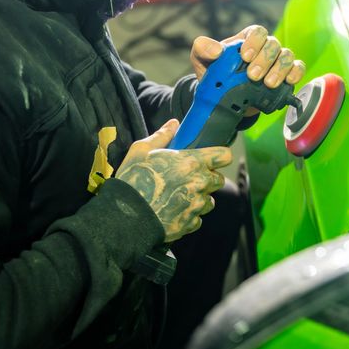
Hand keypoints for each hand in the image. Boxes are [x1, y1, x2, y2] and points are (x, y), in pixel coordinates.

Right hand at [115, 119, 231, 241]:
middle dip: (207, 178)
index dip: (220, 156)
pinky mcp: (190, 223)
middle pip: (219, 180)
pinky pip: (197, 218)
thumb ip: (162, 135)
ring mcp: (196, 205)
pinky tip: (174, 211)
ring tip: (180, 196)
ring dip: (199, 198)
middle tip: (189, 178)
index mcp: (192, 162)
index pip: (224, 156)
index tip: (212, 158)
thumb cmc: (133, 180)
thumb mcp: (141, 150)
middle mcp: (200, 183)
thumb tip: (174, 124)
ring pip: (209, 201)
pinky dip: (189, 216)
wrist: (124, 216)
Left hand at [190, 25, 305, 114]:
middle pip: (273, 44)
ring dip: (280, 69)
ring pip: (287, 56)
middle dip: (265, 60)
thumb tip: (216, 50)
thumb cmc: (214, 72)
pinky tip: (288, 81)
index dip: (254, 42)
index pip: (257, 31)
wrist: (224, 97)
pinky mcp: (286, 75)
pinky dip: (295, 73)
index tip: (245, 56)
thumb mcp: (201, 59)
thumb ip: (203, 49)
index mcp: (248, 39)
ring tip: (269, 84)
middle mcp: (265, 47)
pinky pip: (298, 68)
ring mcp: (277, 60)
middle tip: (253, 76)